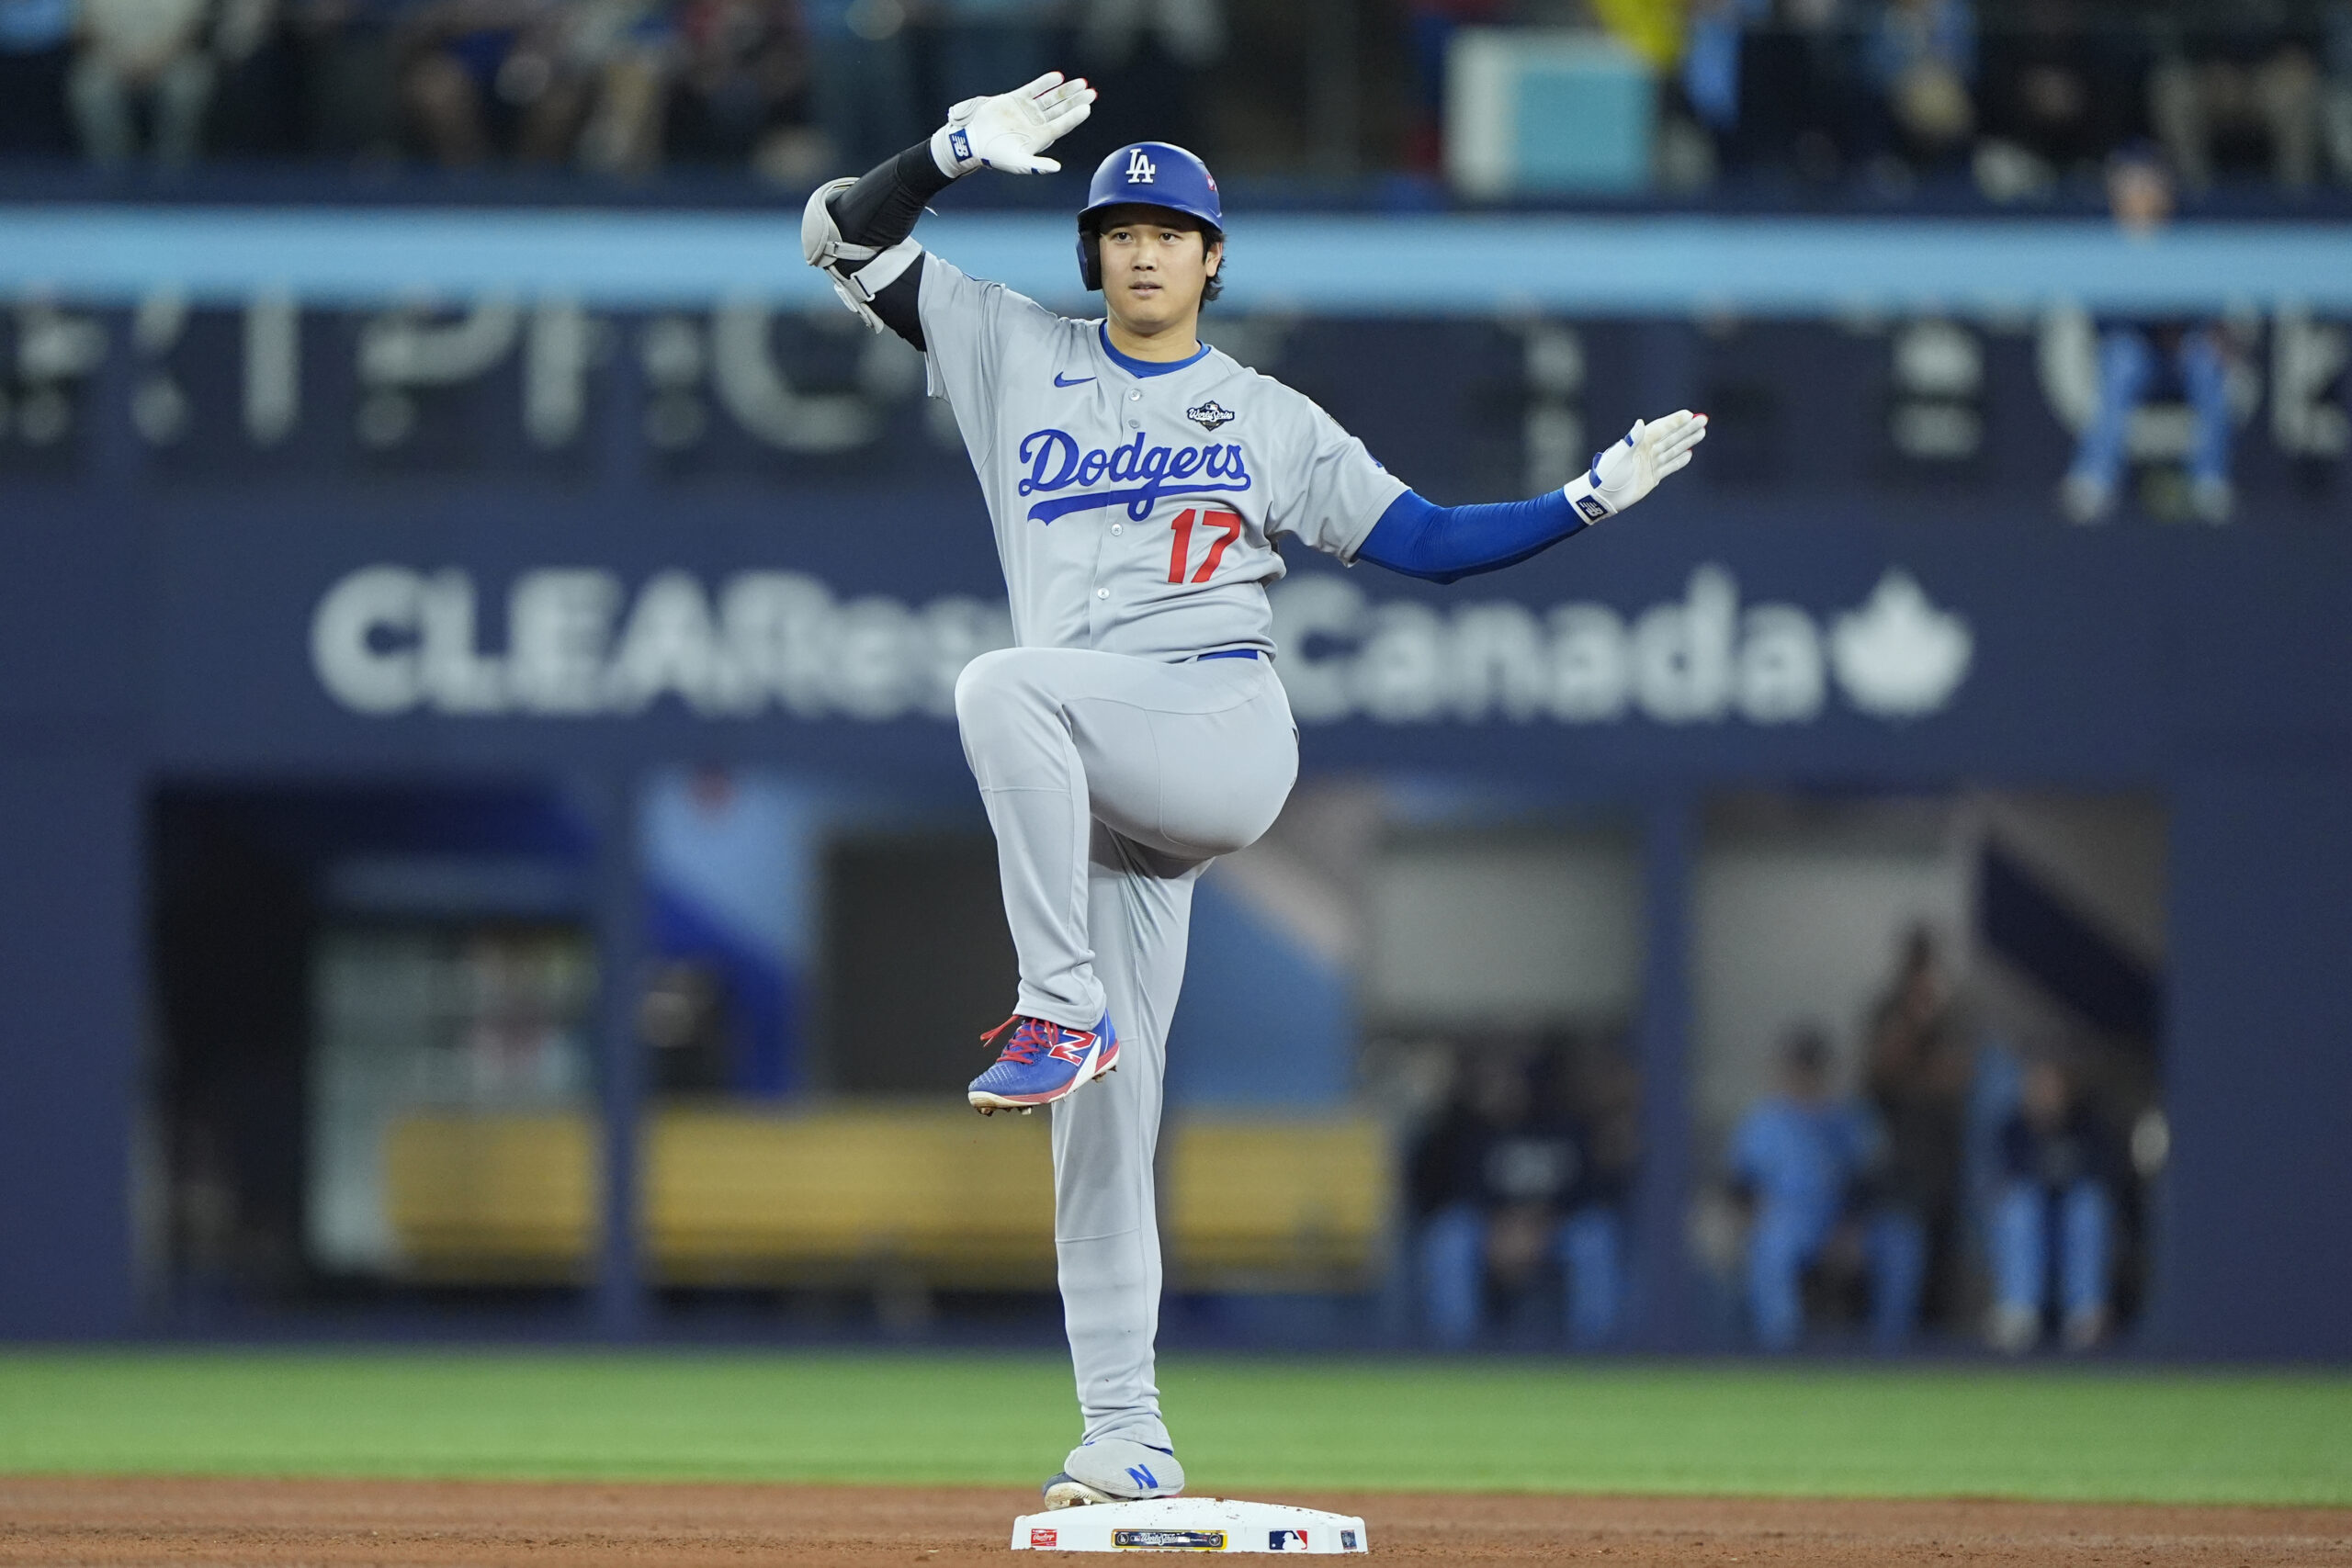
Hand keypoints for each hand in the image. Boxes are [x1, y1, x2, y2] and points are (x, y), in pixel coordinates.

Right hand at [932, 71, 1096, 175]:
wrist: (973, 141)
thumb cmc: (995, 156)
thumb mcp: (1017, 162)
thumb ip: (1037, 166)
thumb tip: (1057, 168)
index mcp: (1040, 138)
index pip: (1062, 125)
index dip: (1074, 117)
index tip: (1086, 108)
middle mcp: (1036, 123)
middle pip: (1061, 110)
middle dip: (1076, 101)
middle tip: (1091, 92)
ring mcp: (1027, 110)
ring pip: (1051, 98)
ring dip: (1065, 91)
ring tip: (1081, 83)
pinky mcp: (1016, 99)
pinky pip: (1034, 89)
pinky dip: (1045, 83)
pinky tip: (1058, 78)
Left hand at [1572, 410, 1707, 517]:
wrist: (1602, 497)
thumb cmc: (1607, 474)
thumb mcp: (1620, 456)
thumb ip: (1632, 439)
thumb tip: (1640, 423)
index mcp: (1639, 443)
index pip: (1661, 428)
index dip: (1675, 421)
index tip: (1690, 414)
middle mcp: (1646, 451)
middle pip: (1671, 437)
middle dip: (1687, 429)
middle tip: (1703, 420)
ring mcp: (1650, 464)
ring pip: (1672, 450)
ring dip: (1686, 441)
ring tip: (1701, 433)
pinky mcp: (1652, 477)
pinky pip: (1669, 466)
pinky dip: (1679, 460)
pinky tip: (1689, 454)